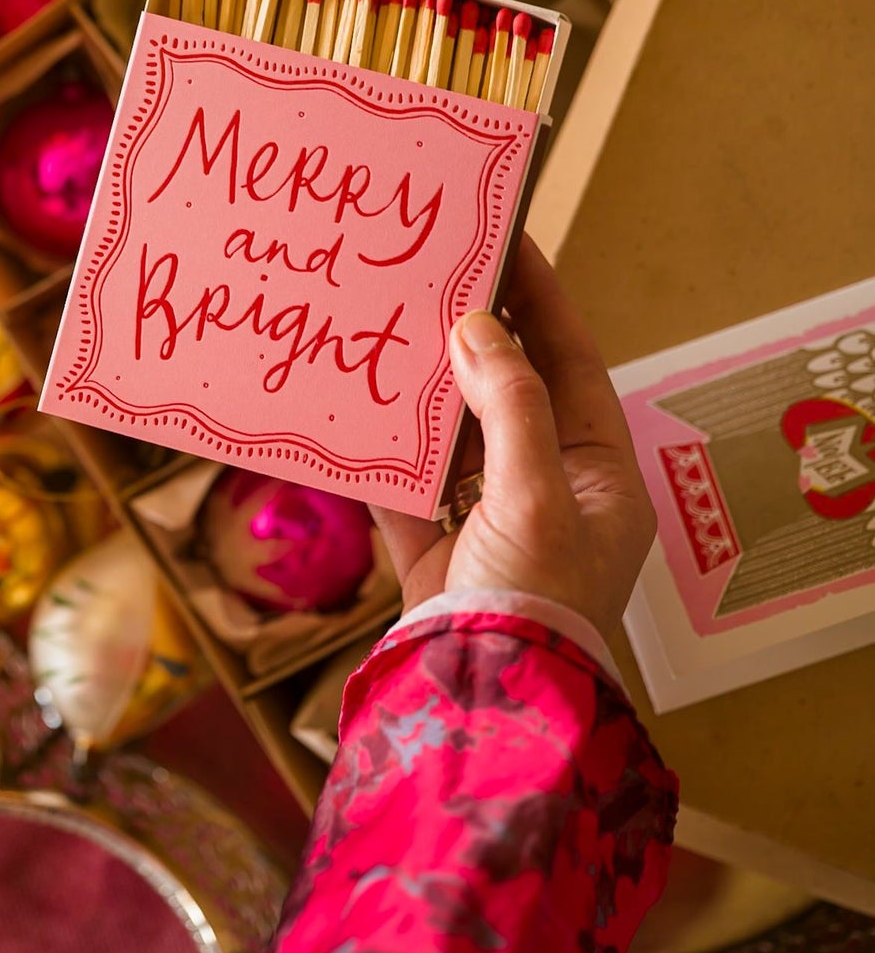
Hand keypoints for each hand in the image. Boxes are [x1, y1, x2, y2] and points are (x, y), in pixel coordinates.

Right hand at [372, 237, 655, 639]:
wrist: (485, 711)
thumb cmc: (536, 605)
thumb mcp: (536, 493)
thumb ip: (509, 405)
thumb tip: (476, 328)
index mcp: (601, 478)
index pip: (572, 364)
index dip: (539, 301)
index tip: (505, 241)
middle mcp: (550, 495)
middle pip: (509, 394)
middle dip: (471, 338)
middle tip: (431, 276)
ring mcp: (488, 526)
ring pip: (452, 437)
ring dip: (420, 390)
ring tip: (383, 329)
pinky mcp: (433, 556)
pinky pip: (404, 488)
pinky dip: (379, 452)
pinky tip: (350, 411)